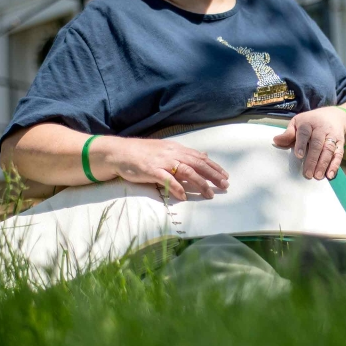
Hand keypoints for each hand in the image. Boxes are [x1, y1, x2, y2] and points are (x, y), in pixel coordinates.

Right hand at [100, 137, 228, 200]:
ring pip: (186, 171)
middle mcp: (172, 154)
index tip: (225, 176)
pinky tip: (184, 196)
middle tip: (225, 185)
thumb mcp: (167, 149)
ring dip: (200, 183)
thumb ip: (184, 154)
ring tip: (209, 194)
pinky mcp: (151, 170)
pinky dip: (177, 187)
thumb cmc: (143, 153)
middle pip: (197, 164)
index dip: (214, 167)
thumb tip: (203, 154)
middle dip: (213, 175)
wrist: (120, 152)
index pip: (200, 157)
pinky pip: (167, 179)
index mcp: (177, 149)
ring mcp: (162, 162)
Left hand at [272, 107, 345, 179]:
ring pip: (328, 149)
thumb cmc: (310, 122)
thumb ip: (288, 134)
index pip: (304, 133)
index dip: (301, 144)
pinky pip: (339, 154)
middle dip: (313, 159)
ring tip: (318, 176)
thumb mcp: (297, 123)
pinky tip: (330, 175)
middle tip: (308, 174)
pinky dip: (335, 165)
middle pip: (317, 144)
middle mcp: (321, 128)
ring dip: (324, 164)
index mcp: (308, 123)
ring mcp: (332, 135)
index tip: (298, 156)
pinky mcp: (340, 142)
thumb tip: (276, 141)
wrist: (334, 116)